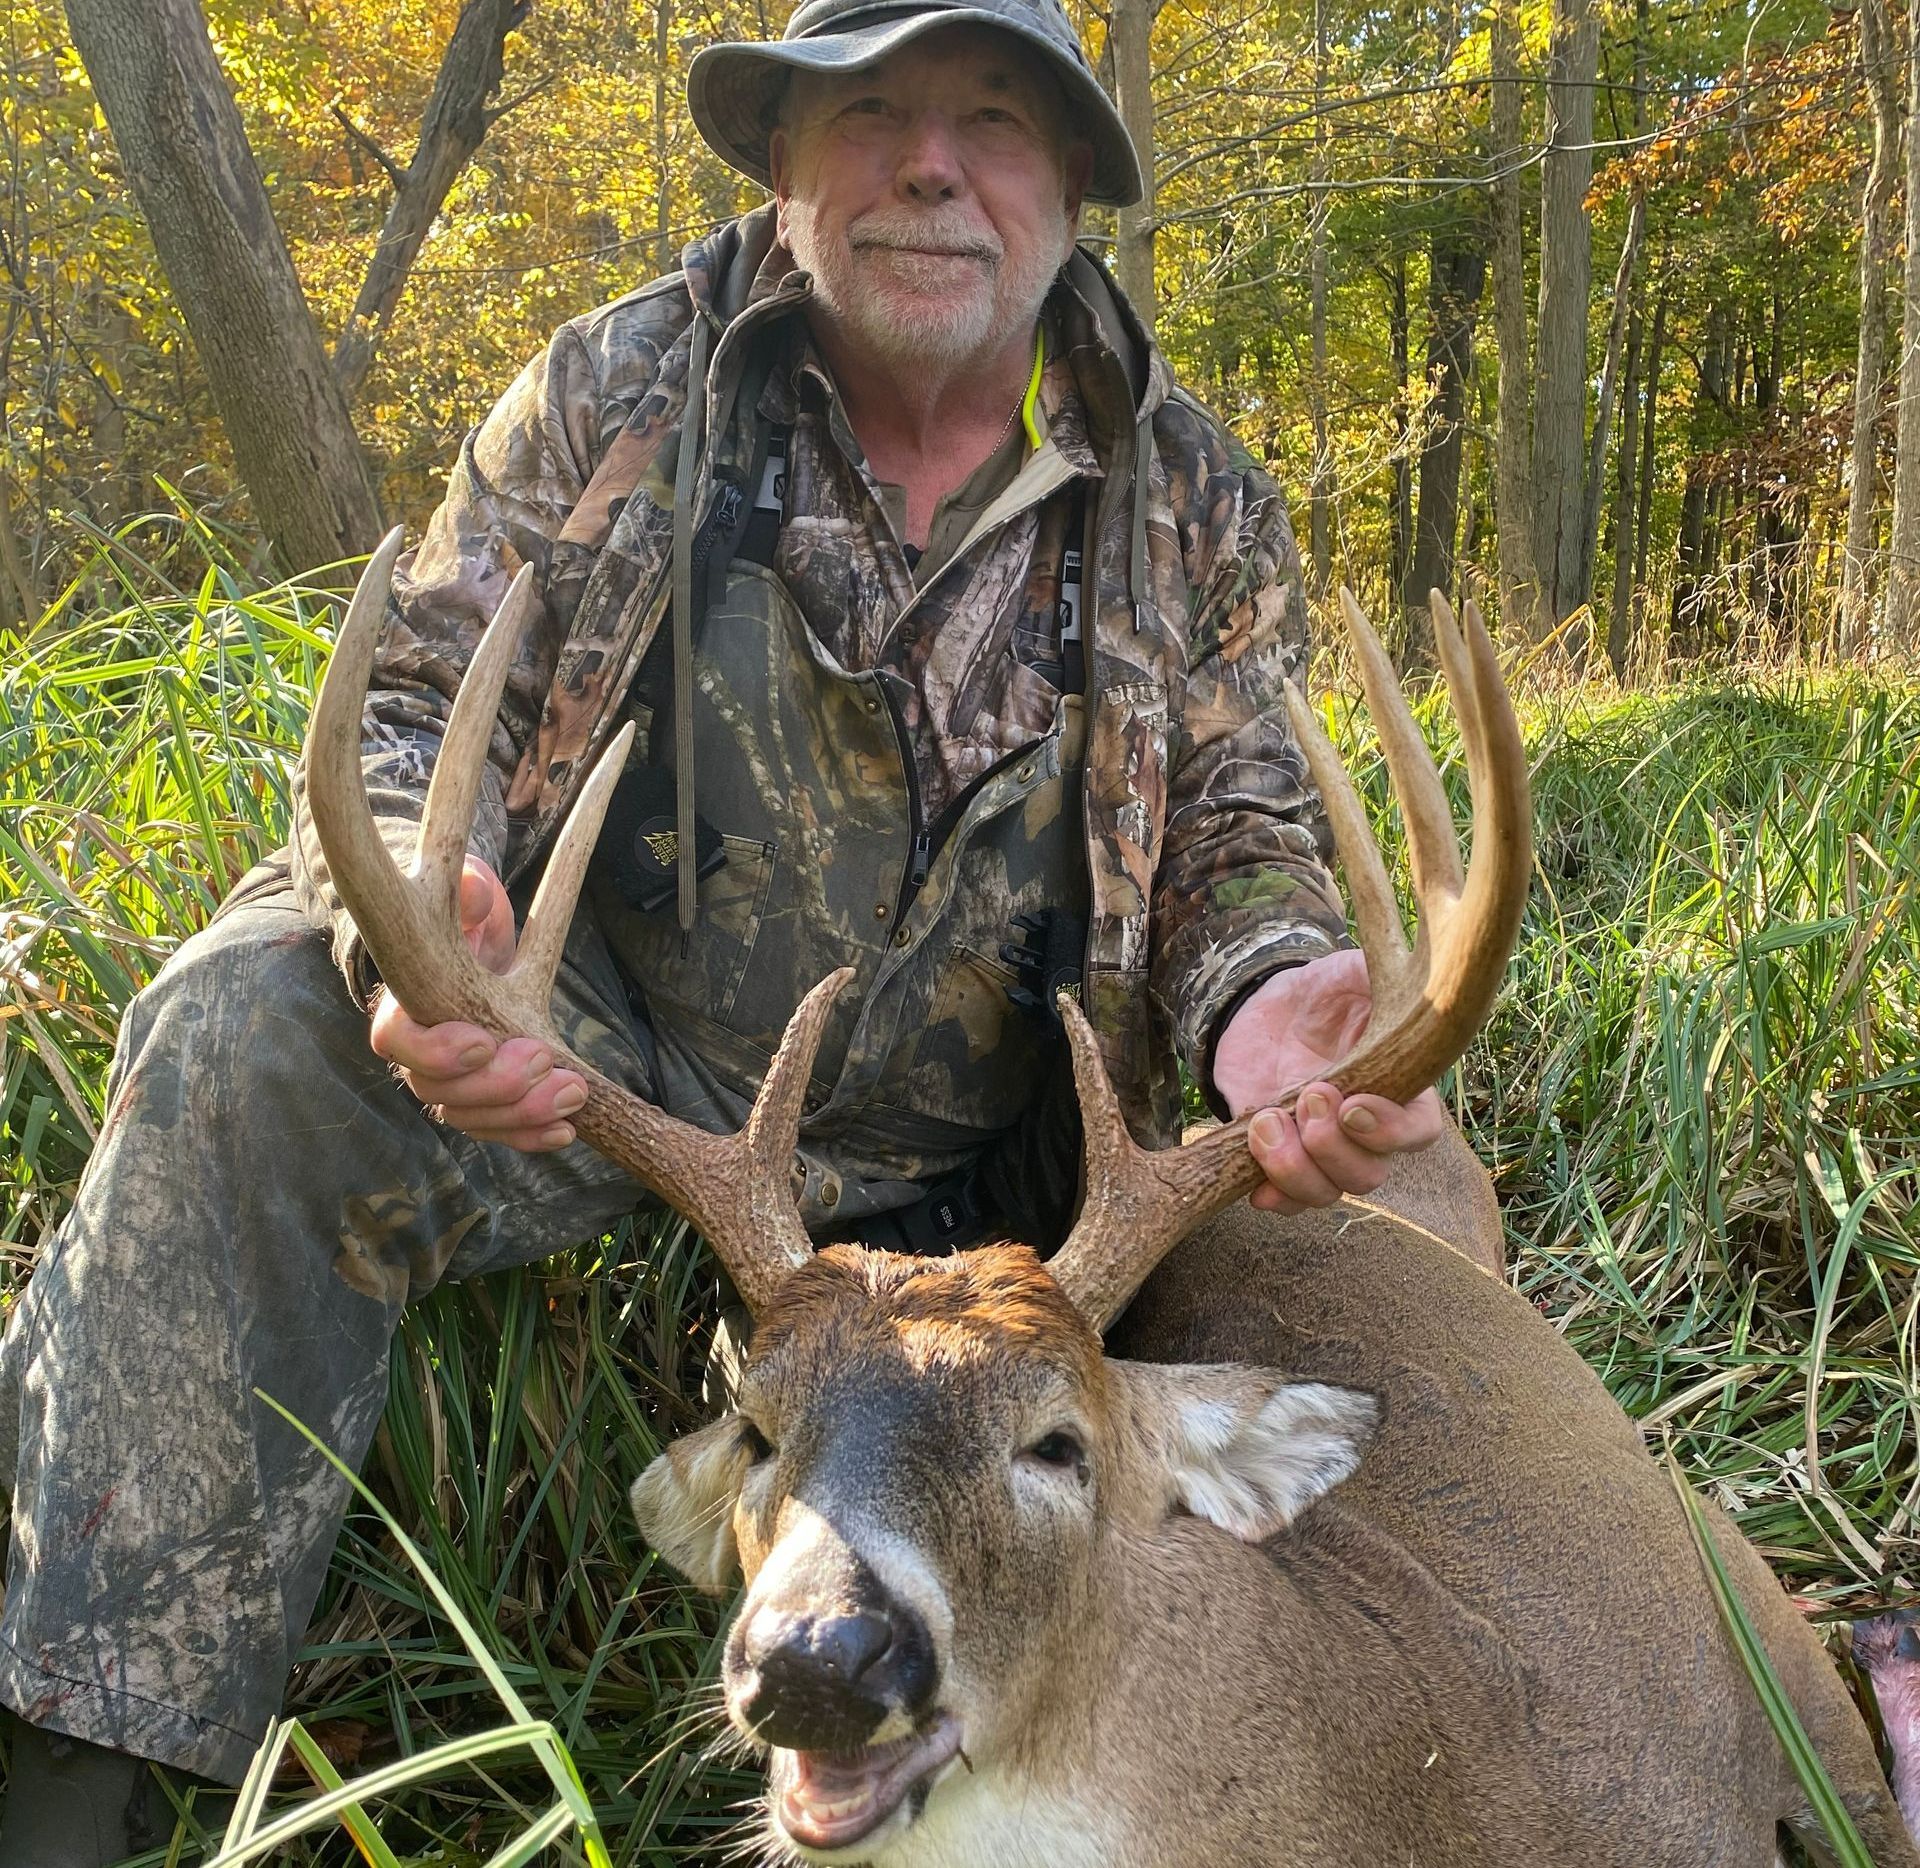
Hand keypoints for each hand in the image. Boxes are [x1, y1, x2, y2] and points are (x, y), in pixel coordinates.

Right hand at [368, 856, 588, 1151]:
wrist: (478, 947)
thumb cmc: (466, 919)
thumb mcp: (469, 895)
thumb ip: (468, 894)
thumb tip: (479, 891)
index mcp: (404, 1006)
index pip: (398, 1044)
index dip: (438, 1052)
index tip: (484, 1043)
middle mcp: (418, 1053)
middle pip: (439, 1092)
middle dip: (496, 1085)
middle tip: (544, 1058)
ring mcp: (449, 1083)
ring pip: (470, 1117)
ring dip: (522, 1113)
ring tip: (573, 1092)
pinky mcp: (483, 1102)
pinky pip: (499, 1131)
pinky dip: (531, 1135)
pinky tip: (566, 1131)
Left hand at [1211, 949, 1444, 1214]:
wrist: (1270, 1009)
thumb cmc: (1327, 993)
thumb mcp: (1353, 974)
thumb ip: (1379, 979)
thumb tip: (1400, 973)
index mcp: (1401, 1091)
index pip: (1418, 1132)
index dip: (1390, 1132)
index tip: (1352, 1106)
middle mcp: (1368, 1132)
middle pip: (1368, 1175)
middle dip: (1331, 1145)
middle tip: (1308, 1094)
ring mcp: (1324, 1150)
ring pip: (1326, 1192)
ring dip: (1293, 1169)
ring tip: (1266, 1120)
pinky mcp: (1283, 1157)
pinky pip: (1287, 1201)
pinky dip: (1273, 1198)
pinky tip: (1254, 1186)